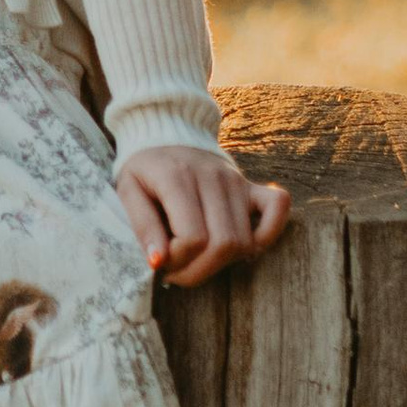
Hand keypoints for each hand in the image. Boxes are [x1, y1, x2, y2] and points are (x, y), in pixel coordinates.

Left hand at [116, 146, 292, 287]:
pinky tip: (243, 248)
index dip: (178, 261)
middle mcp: (213, 178)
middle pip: (224, 244)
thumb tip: (159, 262)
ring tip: (197, 259)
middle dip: (199, 271)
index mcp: (178, 177)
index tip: (161, 262)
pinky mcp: (251, 185)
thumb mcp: (128, 191)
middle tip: (177, 271)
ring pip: (246, 240)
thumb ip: (142, 226)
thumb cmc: (145, 169)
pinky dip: (269, 233)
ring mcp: (236, 181)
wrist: (166, 134)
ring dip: (222, 263)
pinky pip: (278, 207)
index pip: (193, 238)